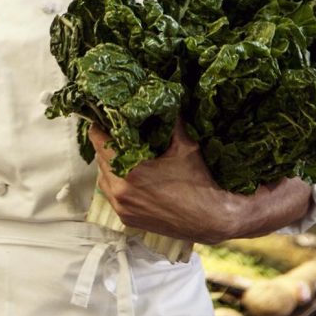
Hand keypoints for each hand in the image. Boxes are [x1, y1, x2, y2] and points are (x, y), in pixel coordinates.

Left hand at [90, 121, 310, 243]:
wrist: (216, 220)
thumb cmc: (201, 182)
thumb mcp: (185, 145)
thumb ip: (170, 119)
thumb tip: (164, 94)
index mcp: (129, 171)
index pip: (98, 139)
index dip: (102, 125)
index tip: (108, 116)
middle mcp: (119, 192)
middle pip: (99, 157)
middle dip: (109, 143)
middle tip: (119, 131)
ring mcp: (122, 208)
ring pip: (104, 177)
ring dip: (112, 163)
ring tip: (127, 151)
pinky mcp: (127, 219)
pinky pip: (112, 194)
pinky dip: (118, 182)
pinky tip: (133, 173)